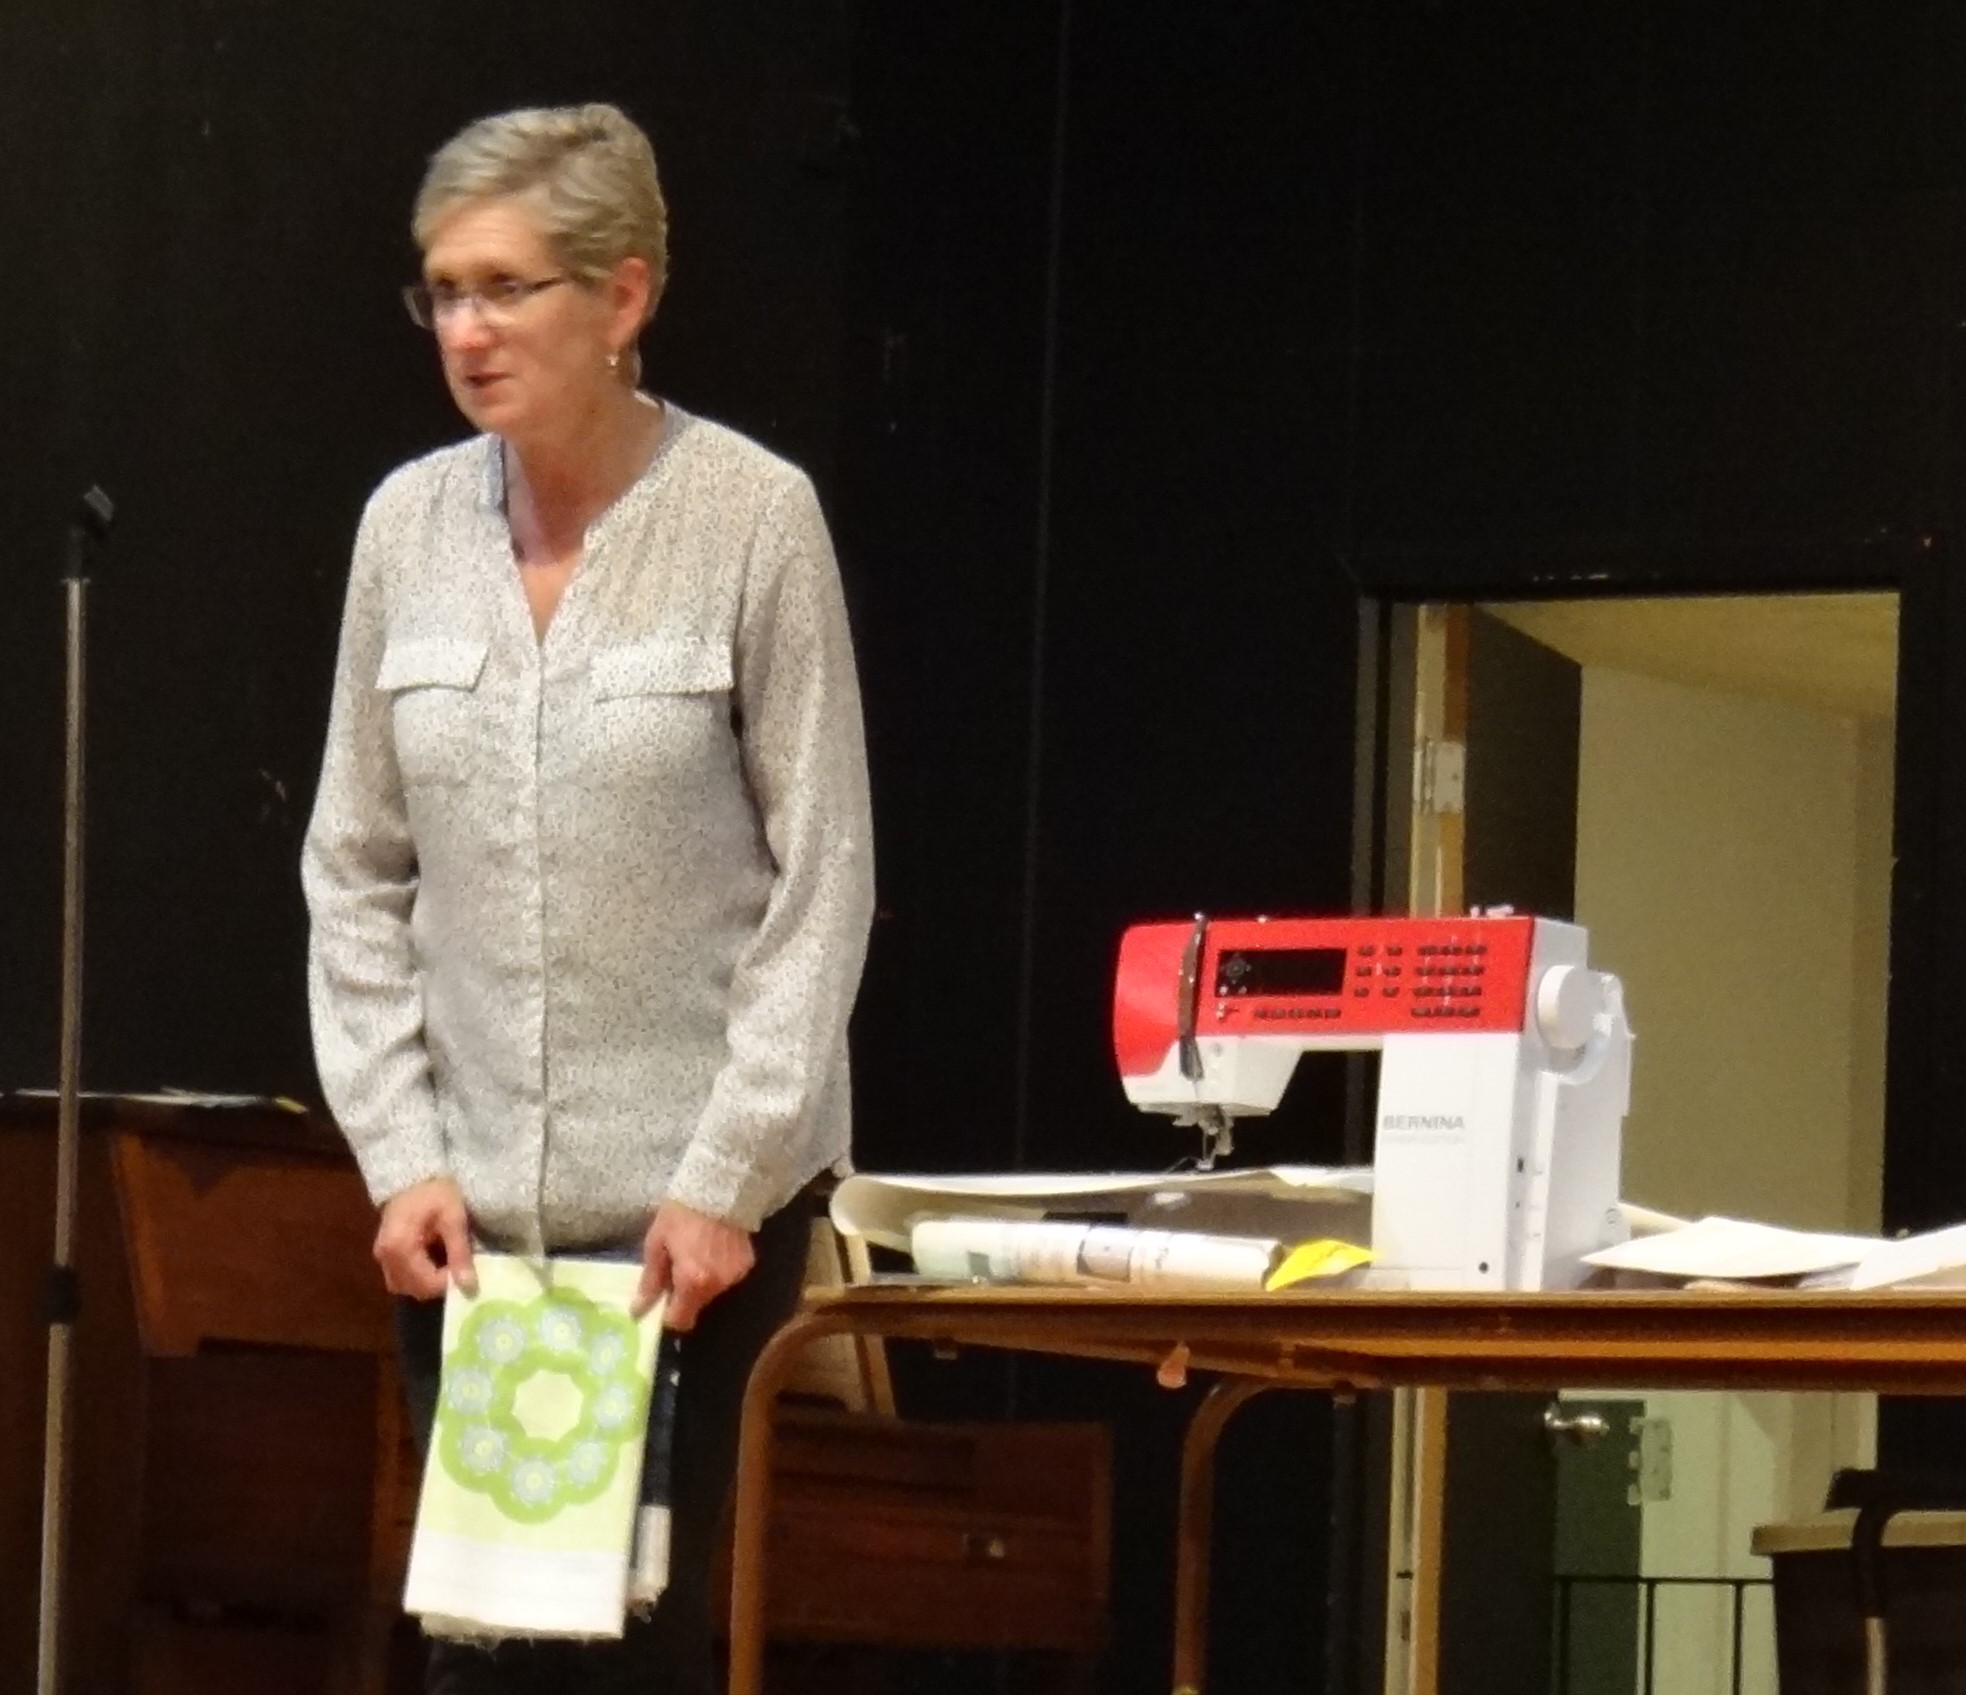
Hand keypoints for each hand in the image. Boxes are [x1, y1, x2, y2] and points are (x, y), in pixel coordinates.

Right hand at [374, 1175, 476, 1299]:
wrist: (412, 1175)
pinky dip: (418, 1277)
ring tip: (447, 1264)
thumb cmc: (435, 1192)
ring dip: (428, 1283)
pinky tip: (433, 1262)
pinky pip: (400, 1277)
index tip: (466, 1268)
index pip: (426, 1283)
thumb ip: (459, 1253)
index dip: (449, 1282)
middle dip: (439, 1284)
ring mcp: (381, 1257)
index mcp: (399, 1247)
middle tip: (458, 1267)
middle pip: (414, 1289)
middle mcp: (385, 1257)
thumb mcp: (453, 1218)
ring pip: (406, 1287)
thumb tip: (469, 1286)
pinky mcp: (384, 1255)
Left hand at [633, 1199, 753, 1329]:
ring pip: (713, 1293)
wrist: (718, 1187)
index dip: (669, 1314)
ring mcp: (735, 1276)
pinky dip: (719, 1271)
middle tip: (678, 1268)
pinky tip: (714, 1249)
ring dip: (702, 1282)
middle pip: (697, 1307)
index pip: (680, 1321)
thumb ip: (650, 1281)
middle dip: (685, 1295)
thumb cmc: (680, 1214)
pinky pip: (727, 1278)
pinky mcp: (747, 1265)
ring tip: (697, 1255)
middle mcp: (717, 1285)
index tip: (664, 1299)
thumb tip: (638, 1311)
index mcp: (692, 1282)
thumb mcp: (657, 1244)